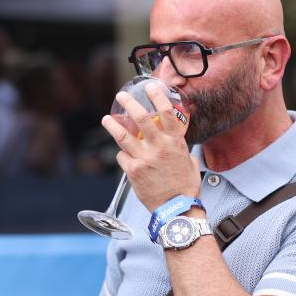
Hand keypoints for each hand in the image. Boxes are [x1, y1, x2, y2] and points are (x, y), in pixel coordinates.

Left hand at [102, 82, 199, 211]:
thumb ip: (182, 150)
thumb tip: (179, 146)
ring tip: (106, 119)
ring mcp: (144, 158)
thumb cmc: (185, 187)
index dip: (157, 97)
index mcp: (175, 142)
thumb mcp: (189, 163)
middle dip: (129, 104)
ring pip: (123, 136)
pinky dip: (122, 154)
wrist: (176, 208)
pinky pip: (122, 156)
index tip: (150, 87)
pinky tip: (123, 154)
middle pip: (141, 118)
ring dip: (112, 125)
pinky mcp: (133, 171)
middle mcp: (159, 147)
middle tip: (122, 96)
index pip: (166, 113)